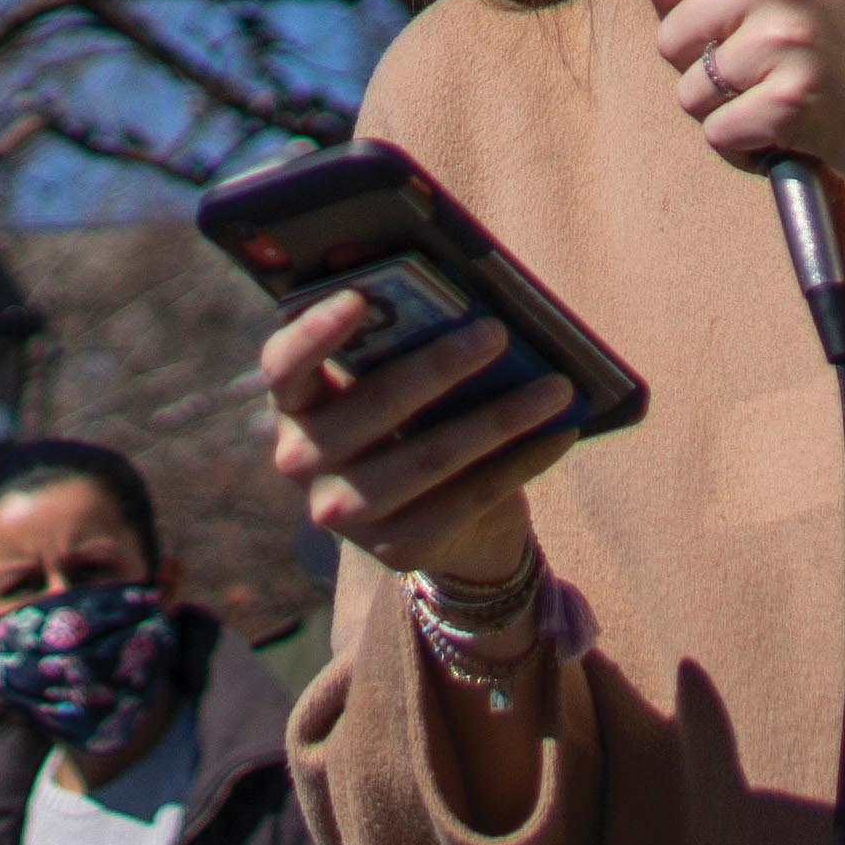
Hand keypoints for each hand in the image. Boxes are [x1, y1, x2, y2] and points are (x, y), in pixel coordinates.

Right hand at [263, 293, 574, 583]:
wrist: (424, 517)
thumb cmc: (406, 418)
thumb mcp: (385, 382)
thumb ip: (398, 347)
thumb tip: (464, 304)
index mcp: (294, 404)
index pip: (285, 364)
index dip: (316, 332)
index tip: (360, 297)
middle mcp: (303, 460)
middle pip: (374, 408)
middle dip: (441, 367)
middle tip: (496, 333)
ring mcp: (346, 512)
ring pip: (431, 458)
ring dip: (501, 418)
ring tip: (556, 387)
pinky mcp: (397, 546)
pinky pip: (469, 497)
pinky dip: (521, 461)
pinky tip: (559, 433)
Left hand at [626, 0, 844, 211]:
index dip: (688, 18)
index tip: (737, 30)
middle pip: (670, 37)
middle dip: (706, 69)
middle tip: (768, 75)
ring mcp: (782, 40)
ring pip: (689, 91)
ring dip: (727, 112)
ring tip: (783, 103)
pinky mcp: (788, 102)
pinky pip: (717, 134)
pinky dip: (746, 147)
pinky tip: (791, 133)